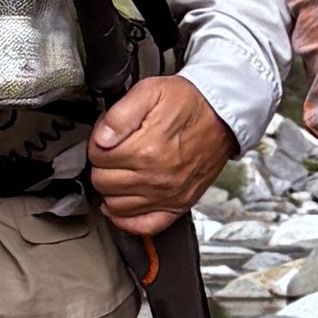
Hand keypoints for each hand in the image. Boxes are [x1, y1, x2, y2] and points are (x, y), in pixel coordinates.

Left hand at [87, 73, 237, 242]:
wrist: (222, 116)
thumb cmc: (188, 104)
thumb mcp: (150, 92)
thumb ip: (120, 115)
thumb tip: (101, 138)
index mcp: (145, 150)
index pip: (97, 157)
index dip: (96, 144)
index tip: (106, 138)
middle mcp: (155, 177)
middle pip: (103, 183)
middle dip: (101, 166)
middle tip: (112, 154)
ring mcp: (167, 195)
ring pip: (116, 206)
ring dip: (110, 191)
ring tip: (118, 174)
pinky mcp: (178, 205)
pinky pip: (144, 226)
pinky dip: (127, 220)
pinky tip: (122, 205)